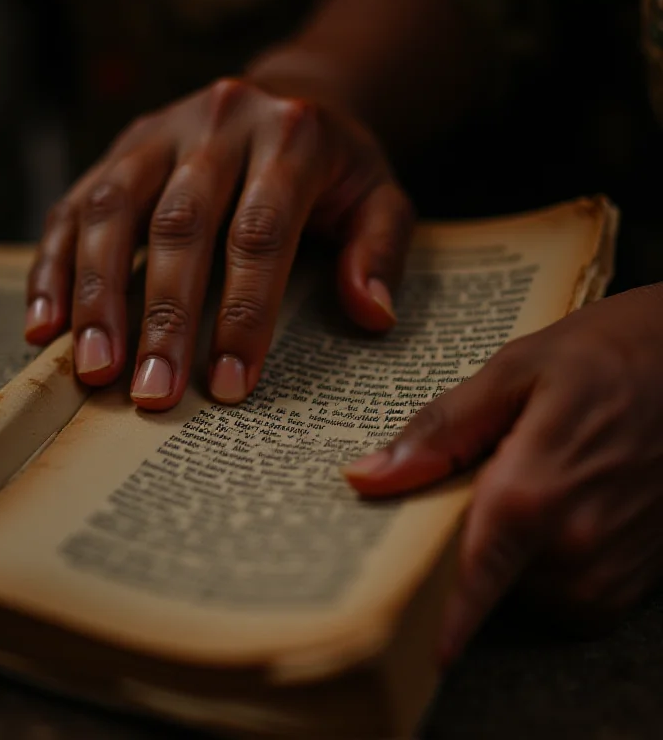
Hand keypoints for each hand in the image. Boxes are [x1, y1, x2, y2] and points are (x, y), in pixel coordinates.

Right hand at [25, 78, 412, 408]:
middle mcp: (217, 123)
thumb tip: (370, 315)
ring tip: (91, 368)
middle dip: (162, 317)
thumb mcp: (381, 196)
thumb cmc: (336, 165)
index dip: (243, 313)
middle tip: (150, 394)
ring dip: (95, 294)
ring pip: (113, 210)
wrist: (292, 94)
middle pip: (179, 224)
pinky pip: (75, 204)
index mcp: (289, 137)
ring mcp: (159, 131)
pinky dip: (55, 265)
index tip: (229, 385)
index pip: (259, 233)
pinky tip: (45, 324)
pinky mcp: (120, 146)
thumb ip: (380, 249)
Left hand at [344, 285, 662, 665]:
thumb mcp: (512, 373)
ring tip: (519, 490)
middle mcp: (577, 545)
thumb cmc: (603, 356)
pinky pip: (572, 594)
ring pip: (528, 589)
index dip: (438, 619)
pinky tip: (555, 508)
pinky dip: (548, 562)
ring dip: (510, 555)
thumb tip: (367, 477)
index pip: (470, 579)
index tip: (404, 647)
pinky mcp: (639, 573)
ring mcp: (614, 565)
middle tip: (459, 495)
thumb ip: (439, 431)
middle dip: (462, 550)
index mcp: (533, 495)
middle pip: (487, 579)